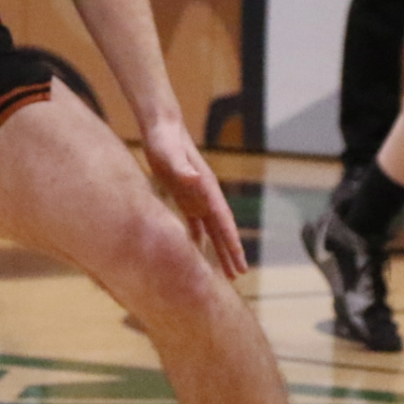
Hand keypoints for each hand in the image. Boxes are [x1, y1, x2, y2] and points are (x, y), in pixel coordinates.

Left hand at [140, 119, 248, 278]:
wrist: (162, 127)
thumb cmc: (166, 141)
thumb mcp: (172, 156)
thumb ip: (184, 169)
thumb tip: (198, 180)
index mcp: (207, 190)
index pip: (223, 222)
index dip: (232, 244)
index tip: (241, 263)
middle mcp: (205, 196)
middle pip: (220, 230)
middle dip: (230, 253)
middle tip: (239, 276)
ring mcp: (195, 196)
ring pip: (209, 229)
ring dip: (216, 249)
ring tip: (223, 271)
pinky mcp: (182, 194)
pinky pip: (193, 221)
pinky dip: (196, 237)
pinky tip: (195, 252)